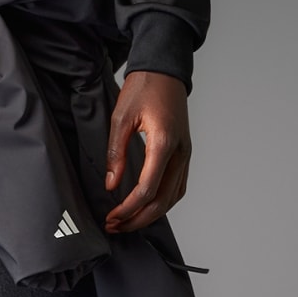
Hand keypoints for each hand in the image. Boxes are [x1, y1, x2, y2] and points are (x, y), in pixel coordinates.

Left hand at [102, 70, 190, 234]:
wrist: (165, 70)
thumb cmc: (143, 88)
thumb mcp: (121, 117)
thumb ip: (116, 153)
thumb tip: (111, 185)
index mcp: (164, 143)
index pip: (147, 188)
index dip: (128, 209)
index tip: (111, 217)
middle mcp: (180, 153)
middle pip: (163, 200)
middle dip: (138, 219)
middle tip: (115, 226)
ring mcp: (186, 154)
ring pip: (173, 197)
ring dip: (151, 214)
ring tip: (128, 222)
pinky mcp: (185, 153)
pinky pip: (178, 186)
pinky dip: (164, 202)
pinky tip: (147, 206)